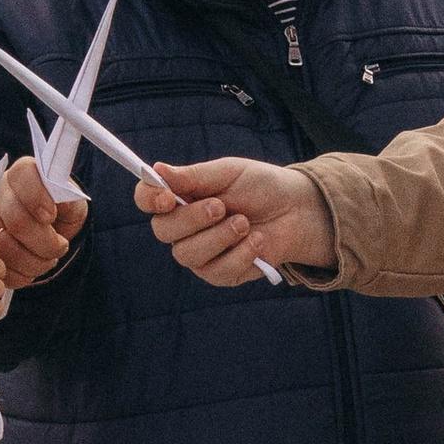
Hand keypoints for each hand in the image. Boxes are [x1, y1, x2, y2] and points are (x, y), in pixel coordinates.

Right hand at [0, 154, 87, 289]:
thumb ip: (66, 196)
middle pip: (17, 222)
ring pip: (8, 249)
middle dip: (45, 242)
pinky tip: (34, 266)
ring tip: (49, 257)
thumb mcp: (72, 199)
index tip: (52, 216)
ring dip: (36, 261)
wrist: (56, 229)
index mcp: (21, 175)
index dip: (37, 199)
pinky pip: (3, 269)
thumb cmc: (63, 210)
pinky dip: (24, 274)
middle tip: (60, 245)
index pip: (22, 177)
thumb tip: (58, 202)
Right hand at [136, 155, 335, 286]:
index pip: (147, 200)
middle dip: (193, 219)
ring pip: (188, 255)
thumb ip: (193, 176)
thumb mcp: (229, 173)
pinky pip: (218, 272)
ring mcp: (200, 254)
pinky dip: (241, 254)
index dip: (149, 199)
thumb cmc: (259, 186)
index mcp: (180, 197)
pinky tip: (258, 240)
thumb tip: (156, 169)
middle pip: (163, 231)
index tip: (167, 196)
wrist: (296, 210)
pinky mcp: (221, 274)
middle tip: (222, 206)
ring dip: (219, 237)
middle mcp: (183, 228)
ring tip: (245, 223)